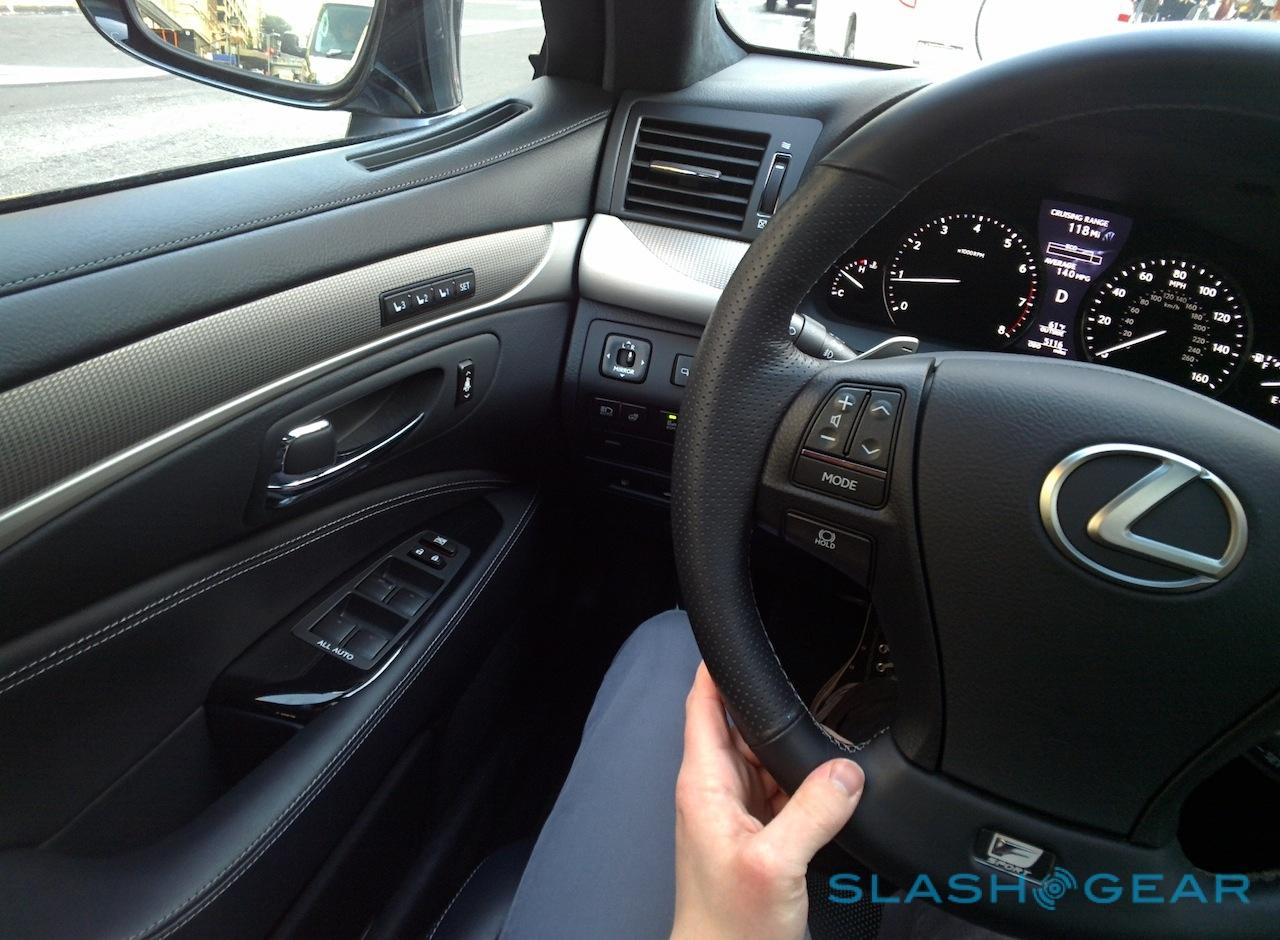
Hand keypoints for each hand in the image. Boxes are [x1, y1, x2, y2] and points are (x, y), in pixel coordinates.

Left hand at [670, 663, 865, 939]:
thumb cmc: (729, 927)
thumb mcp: (775, 864)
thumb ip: (813, 812)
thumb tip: (846, 772)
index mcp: (705, 784)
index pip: (703, 706)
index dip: (715, 669)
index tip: (734, 640)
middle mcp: (717, 792)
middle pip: (743, 727)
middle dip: (777, 715)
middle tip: (818, 709)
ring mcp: (738, 815)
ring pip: (768, 760)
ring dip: (797, 755)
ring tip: (832, 757)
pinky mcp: (761, 838)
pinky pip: (785, 793)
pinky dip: (808, 788)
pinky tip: (831, 792)